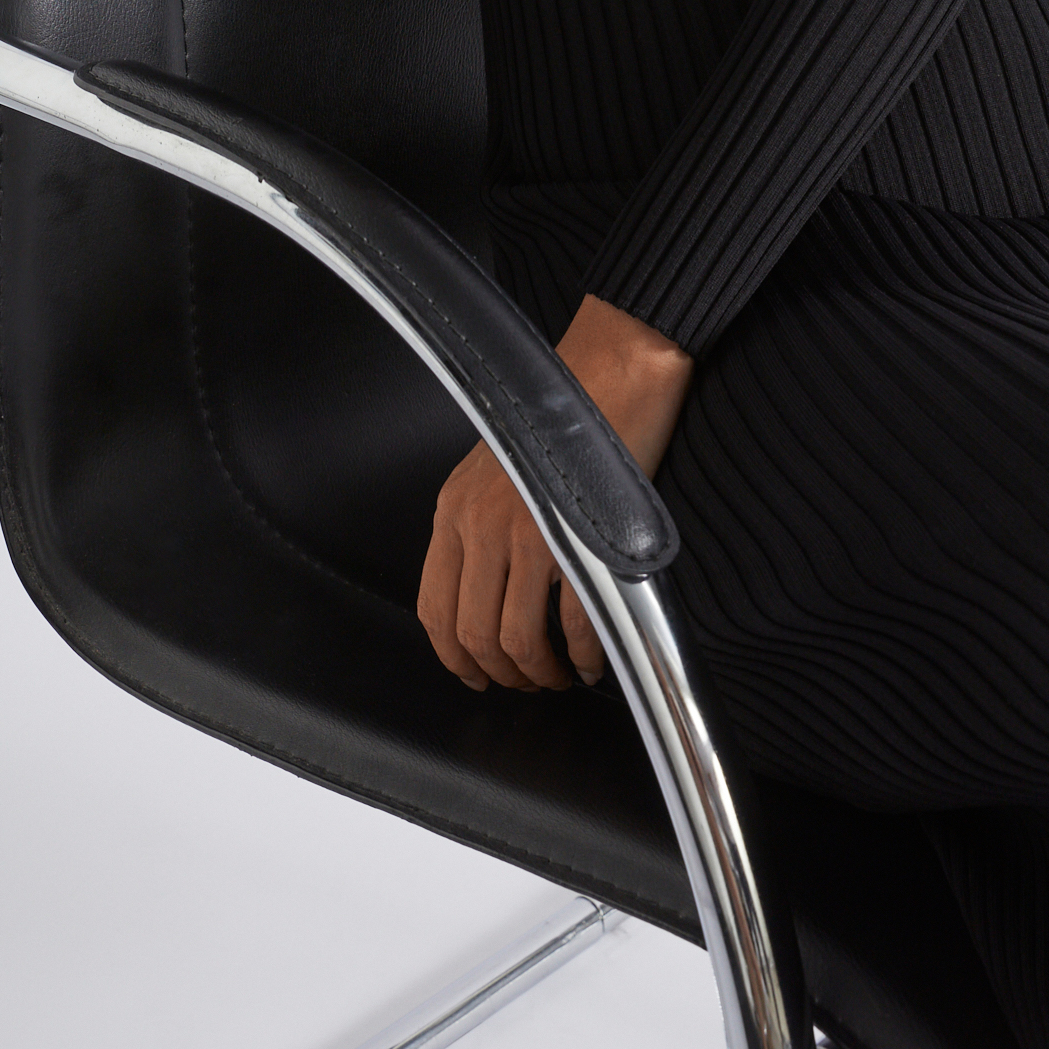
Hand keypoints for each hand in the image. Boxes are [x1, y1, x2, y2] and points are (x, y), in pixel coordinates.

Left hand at [417, 294, 693, 692]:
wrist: (614, 368)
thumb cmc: (562, 415)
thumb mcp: (498, 469)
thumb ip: (484, 526)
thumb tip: (491, 596)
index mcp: (454, 508)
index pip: (434, 609)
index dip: (456, 658)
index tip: (480, 675)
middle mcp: (480, 522)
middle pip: (474, 636)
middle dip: (506, 674)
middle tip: (536, 680)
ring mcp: (526, 532)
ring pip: (518, 641)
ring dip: (544, 672)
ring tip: (567, 672)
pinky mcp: (574, 539)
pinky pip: (573, 626)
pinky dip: (585, 655)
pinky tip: (595, 656)